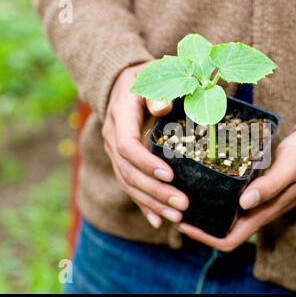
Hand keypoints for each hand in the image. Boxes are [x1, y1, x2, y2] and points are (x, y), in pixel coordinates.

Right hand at [102, 62, 188, 228]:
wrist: (126, 84)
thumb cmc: (148, 78)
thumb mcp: (153, 75)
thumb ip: (158, 90)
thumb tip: (161, 106)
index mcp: (120, 116)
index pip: (126, 146)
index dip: (146, 163)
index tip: (169, 175)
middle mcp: (113, 137)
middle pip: (129, 172)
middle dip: (155, 191)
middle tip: (182, 204)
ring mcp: (115, 153)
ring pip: (128, 184)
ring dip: (152, 203)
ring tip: (177, 217)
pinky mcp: (122, 162)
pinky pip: (129, 187)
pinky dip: (143, 205)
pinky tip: (158, 221)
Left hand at [175, 126, 295, 251]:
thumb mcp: (290, 167)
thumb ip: (270, 186)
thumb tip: (244, 204)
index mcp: (264, 212)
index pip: (230, 239)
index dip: (205, 237)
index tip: (183, 223)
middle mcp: (257, 208)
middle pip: (221, 226)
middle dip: (197, 221)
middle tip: (174, 203)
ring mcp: (256, 197)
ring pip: (224, 210)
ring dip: (204, 205)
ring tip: (182, 188)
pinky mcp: (255, 183)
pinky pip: (231, 193)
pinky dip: (215, 189)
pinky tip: (202, 173)